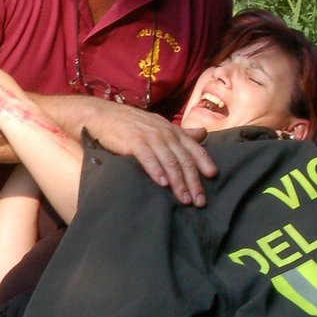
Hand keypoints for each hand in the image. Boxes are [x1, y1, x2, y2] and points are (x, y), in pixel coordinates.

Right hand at [72, 98, 216, 206]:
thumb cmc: (132, 124)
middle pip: (184, 159)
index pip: (194, 147)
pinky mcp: (133, 141)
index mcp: (173, 131)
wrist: (103, 115)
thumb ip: (181, 133)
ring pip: (169, 161)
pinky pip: (148, 157)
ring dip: (178, 182)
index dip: (204, 162)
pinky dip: (156, 170)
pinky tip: (162, 183)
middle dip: (193, 181)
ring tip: (183, 199)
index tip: (213, 178)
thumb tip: (203, 134)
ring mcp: (150, 137)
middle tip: (199, 201)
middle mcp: (165, 133)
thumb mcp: (160, 126)